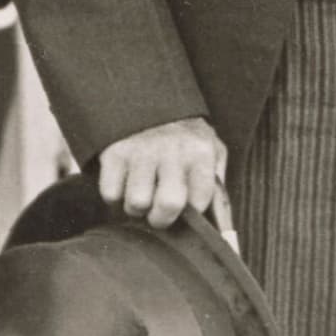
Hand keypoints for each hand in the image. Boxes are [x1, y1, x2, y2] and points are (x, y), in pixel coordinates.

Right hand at [98, 117, 228, 232]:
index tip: (186, 208)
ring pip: (137, 203)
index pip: (199, 202)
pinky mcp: (114, 152)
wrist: (148, 100)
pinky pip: (111, 193)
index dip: (192, 212)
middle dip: (162, 219)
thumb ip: (218, 189)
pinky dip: (115, 196)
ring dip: (136, 208)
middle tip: (159, 213)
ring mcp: (141, 151)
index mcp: (200, 152)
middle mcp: (172, 150)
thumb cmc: (185, 138)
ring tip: (142, 196)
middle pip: (168, 205)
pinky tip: (125, 184)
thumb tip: (225, 235)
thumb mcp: (211, 152)